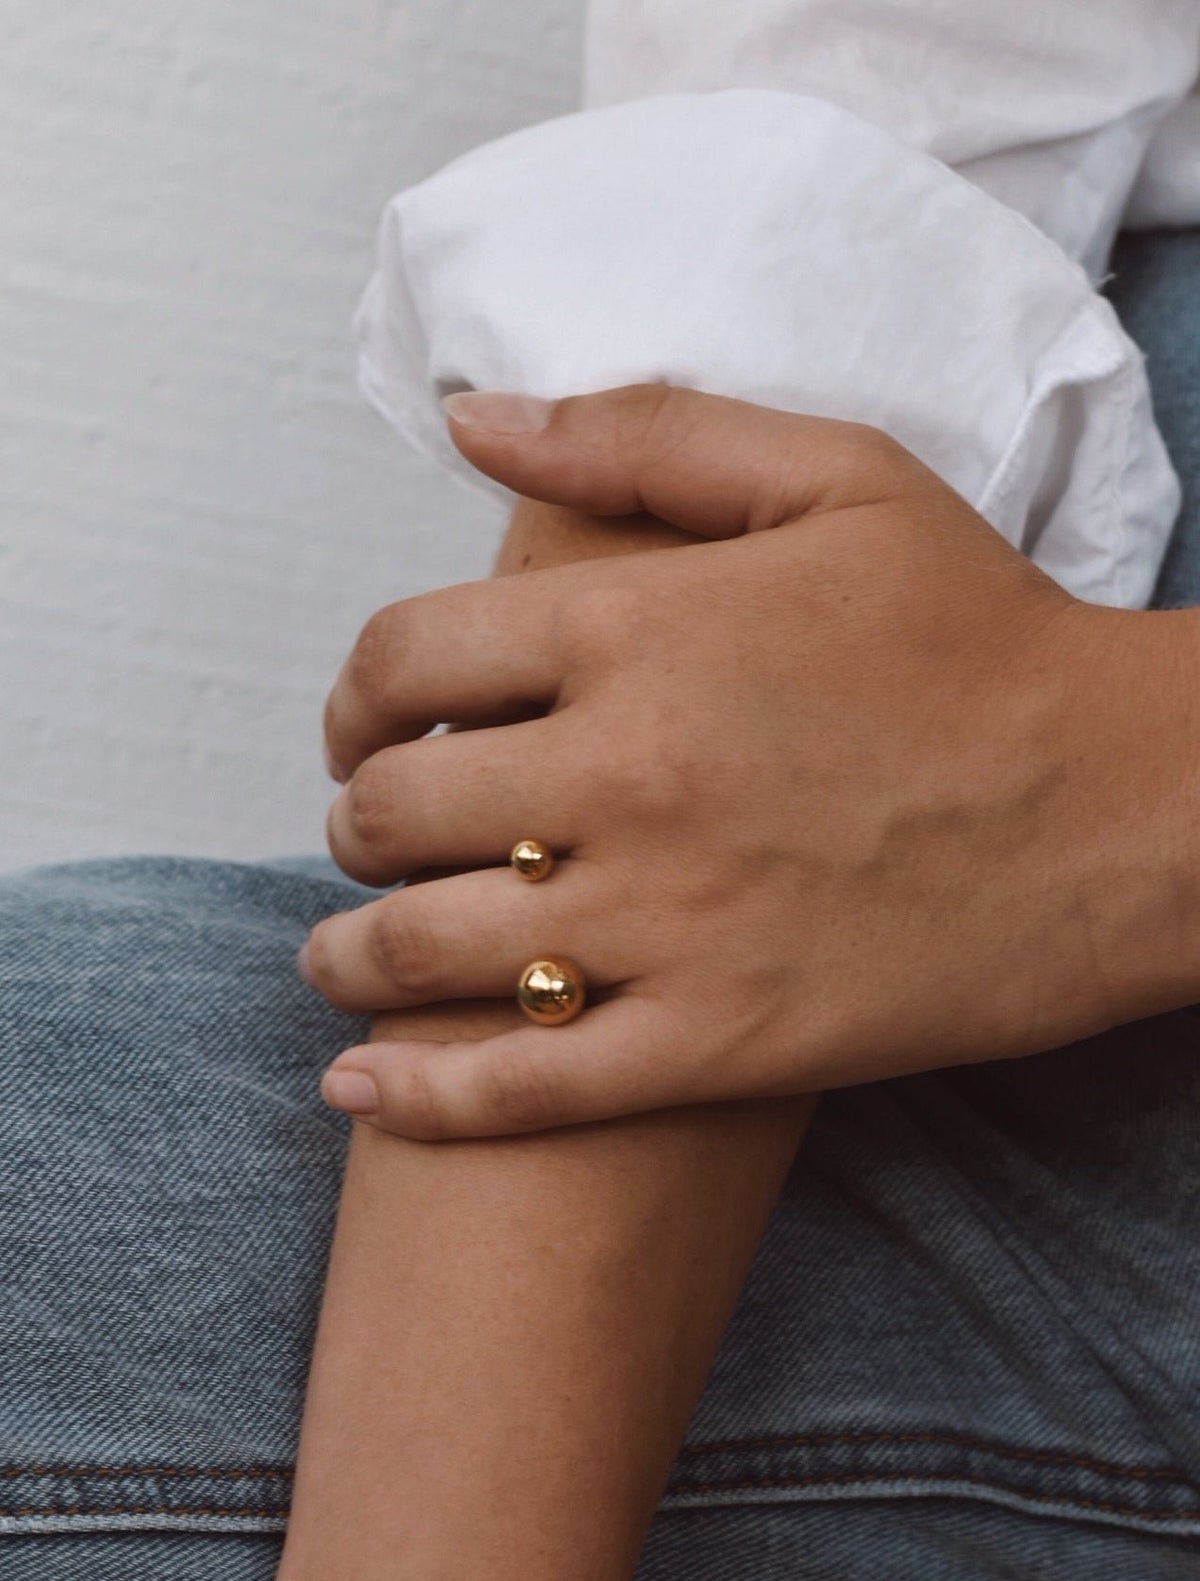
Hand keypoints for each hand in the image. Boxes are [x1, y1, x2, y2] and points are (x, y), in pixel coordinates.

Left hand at [309, 385, 1199, 1139]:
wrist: (1129, 808)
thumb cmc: (986, 635)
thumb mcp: (837, 479)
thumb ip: (644, 436)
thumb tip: (471, 421)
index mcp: (638, 629)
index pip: (404, 657)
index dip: (353, 695)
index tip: (361, 725)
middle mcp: (627, 775)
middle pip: (393, 810)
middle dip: (355, 823)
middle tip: (373, 836)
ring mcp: (668, 921)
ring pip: (428, 953)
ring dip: (351, 954)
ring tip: (345, 955)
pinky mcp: (719, 1041)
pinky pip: (526, 1084)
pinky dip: (421, 1098)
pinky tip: (359, 1091)